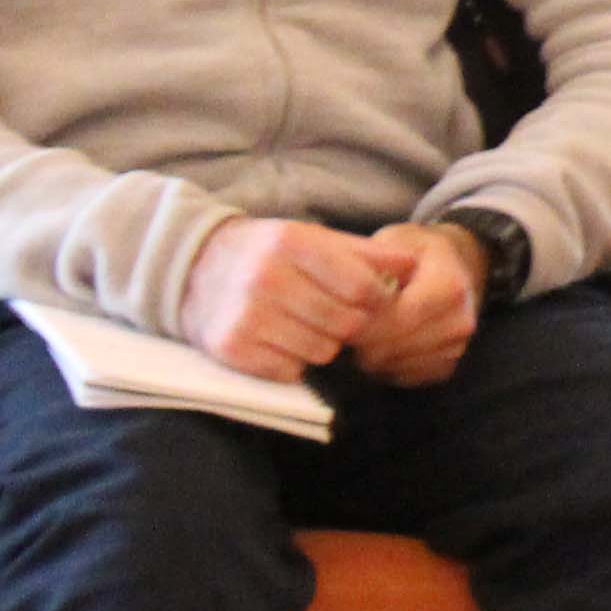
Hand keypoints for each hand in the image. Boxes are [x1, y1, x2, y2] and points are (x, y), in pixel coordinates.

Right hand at [180, 217, 392, 377]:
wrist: (196, 268)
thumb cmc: (270, 253)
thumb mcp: (315, 238)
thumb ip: (366, 253)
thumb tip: (413, 264)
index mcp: (293, 244)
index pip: (363, 287)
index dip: (380, 301)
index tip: (375, 303)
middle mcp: (267, 279)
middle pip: (346, 324)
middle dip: (354, 326)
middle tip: (342, 318)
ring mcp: (246, 316)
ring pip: (322, 351)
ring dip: (325, 345)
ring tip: (310, 328)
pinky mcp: (231, 347)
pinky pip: (289, 371)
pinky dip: (295, 363)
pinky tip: (284, 342)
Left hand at [344, 225, 485, 387]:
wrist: (456, 267)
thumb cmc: (417, 252)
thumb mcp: (397, 240)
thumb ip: (372, 262)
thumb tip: (346, 286)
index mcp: (450, 286)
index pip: (397, 317)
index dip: (360, 322)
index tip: (335, 314)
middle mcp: (460, 320)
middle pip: (391, 347)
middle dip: (358, 340)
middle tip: (338, 326)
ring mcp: (456, 347)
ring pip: (392, 366)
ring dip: (368, 355)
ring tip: (359, 333)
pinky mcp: (448, 366)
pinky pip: (403, 378)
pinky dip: (383, 366)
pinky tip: (378, 345)